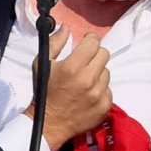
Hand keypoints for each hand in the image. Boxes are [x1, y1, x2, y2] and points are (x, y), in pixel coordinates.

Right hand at [35, 30, 111, 149]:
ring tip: (84, 81)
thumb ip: (55, 43)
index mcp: (73, 67)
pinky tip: (88, 94)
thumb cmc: (44, 91)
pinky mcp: (105, 106)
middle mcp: (89, 80)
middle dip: (94, 55)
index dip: (89, 40)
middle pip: (104, 54)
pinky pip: (108, 89)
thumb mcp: (42, 64)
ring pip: (106, 72)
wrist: (49, 123)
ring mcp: (99, 94)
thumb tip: (67, 27)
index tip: (85, 43)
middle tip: (84, 62)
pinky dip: (100, 89)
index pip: (94, 42)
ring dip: (97, 73)